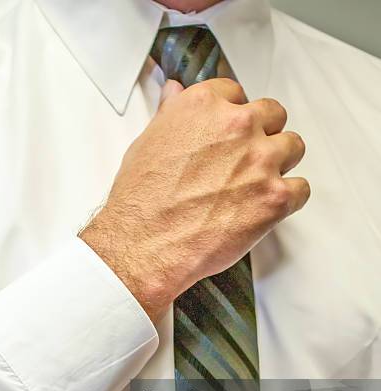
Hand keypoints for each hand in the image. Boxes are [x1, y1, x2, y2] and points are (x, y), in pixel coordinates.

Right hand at [81, 78, 309, 321]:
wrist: (144, 244)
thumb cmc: (141, 199)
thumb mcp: (148, 142)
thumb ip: (172, 114)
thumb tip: (175, 92)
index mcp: (204, 106)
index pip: (237, 94)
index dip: (234, 117)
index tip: (230, 135)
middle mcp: (237, 126)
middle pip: (273, 115)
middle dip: (263, 135)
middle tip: (247, 161)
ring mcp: (260, 161)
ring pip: (293, 146)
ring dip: (280, 163)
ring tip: (258, 185)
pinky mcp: (275, 197)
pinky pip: (302, 189)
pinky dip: (289, 199)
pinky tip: (268, 208)